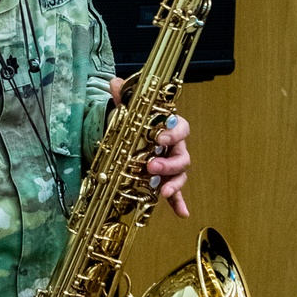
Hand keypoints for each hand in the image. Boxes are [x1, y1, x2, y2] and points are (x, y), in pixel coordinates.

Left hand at [109, 77, 191, 218]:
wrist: (129, 139)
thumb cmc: (135, 125)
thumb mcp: (127, 110)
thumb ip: (125, 98)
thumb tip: (115, 82)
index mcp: (169, 128)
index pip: (180, 127)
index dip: (173, 132)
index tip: (160, 137)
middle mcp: (174, 148)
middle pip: (182, 156)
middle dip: (169, 163)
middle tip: (152, 167)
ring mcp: (171, 167)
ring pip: (180, 175)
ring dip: (173, 184)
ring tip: (163, 192)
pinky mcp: (165, 182)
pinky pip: (175, 194)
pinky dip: (178, 203)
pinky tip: (182, 214)